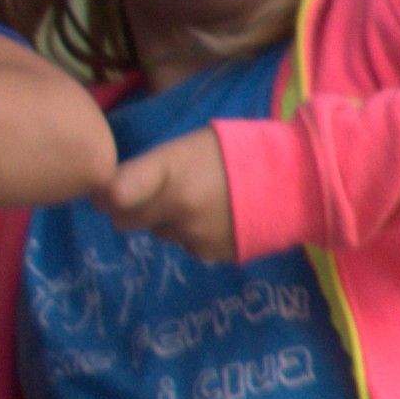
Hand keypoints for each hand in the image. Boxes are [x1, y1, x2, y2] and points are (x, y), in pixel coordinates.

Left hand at [101, 129, 239, 261]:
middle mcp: (176, 207)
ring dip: (166, 221)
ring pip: (159, 232)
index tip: (103, 192)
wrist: (296, 180)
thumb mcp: (191, 144)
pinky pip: (186, 245)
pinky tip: (215, 216)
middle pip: (124, 221)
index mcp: (170, 170)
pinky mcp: (210, 254)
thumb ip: (154, 166)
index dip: (103, 195)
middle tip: (147, 195)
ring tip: (198, 200)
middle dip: (128, 209)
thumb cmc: (239, 150)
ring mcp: (193, 235)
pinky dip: (192, 234)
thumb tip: (116, 188)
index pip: (115, 194)